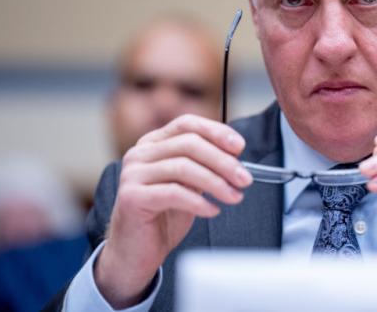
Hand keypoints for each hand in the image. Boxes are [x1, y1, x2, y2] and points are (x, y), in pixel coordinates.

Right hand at [94, 114, 252, 307]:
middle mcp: (139, 154)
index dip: (216, 132)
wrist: (136, 253)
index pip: (187, 124)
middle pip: (189, 144)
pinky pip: (173, 193)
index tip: (240, 147)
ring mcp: (132, 174)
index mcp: (153, 143)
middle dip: (223, 161)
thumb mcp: (189, 185)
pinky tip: (213, 211)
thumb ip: (204, 167)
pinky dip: (198, 202)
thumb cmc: (163, 217)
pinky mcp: (132, 197)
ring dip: (216, 182)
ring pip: (183, 167)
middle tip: (245, 179)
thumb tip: (235, 157)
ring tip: (234, 196)